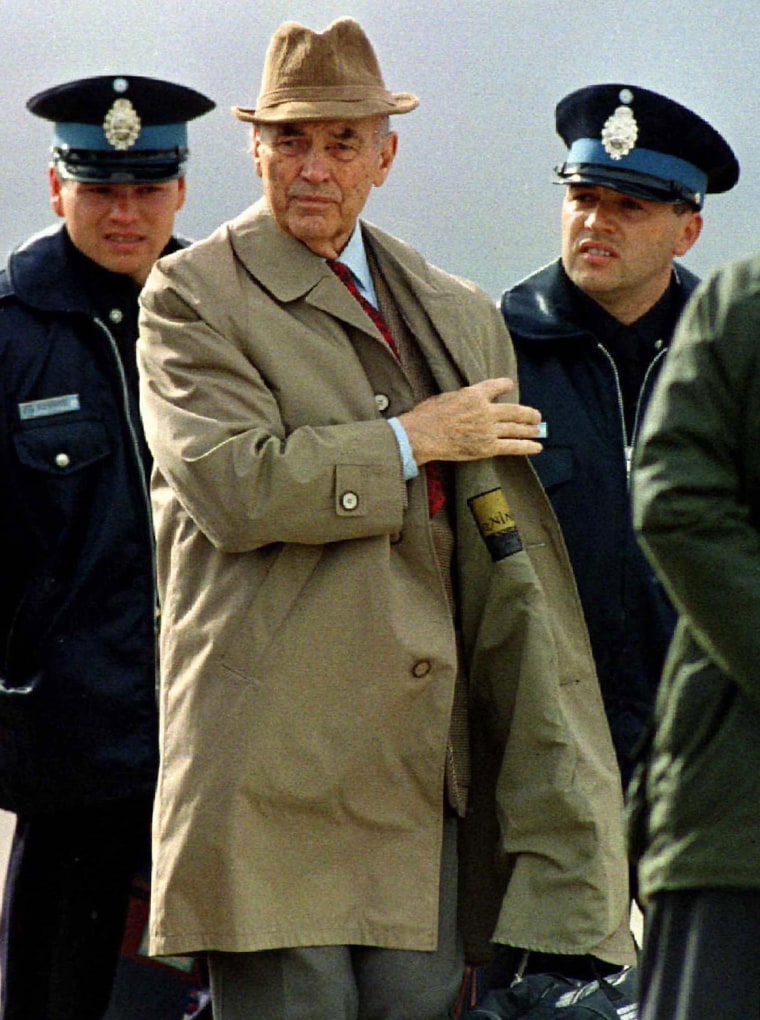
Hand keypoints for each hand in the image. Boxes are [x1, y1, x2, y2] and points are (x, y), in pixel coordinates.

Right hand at [398, 378, 542, 463]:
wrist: (423, 435)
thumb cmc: (427, 416)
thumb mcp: (446, 397)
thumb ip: (462, 398)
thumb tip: (466, 400)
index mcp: (474, 394)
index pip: (496, 386)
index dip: (505, 385)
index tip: (510, 385)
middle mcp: (486, 410)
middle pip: (514, 410)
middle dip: (528, 413)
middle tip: (537, 415)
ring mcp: (488, 429)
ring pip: (516, 428)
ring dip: (530, 429)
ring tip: (539, 429)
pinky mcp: (487, 447)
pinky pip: (512, 446)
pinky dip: (527, 446)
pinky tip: (537, 447)